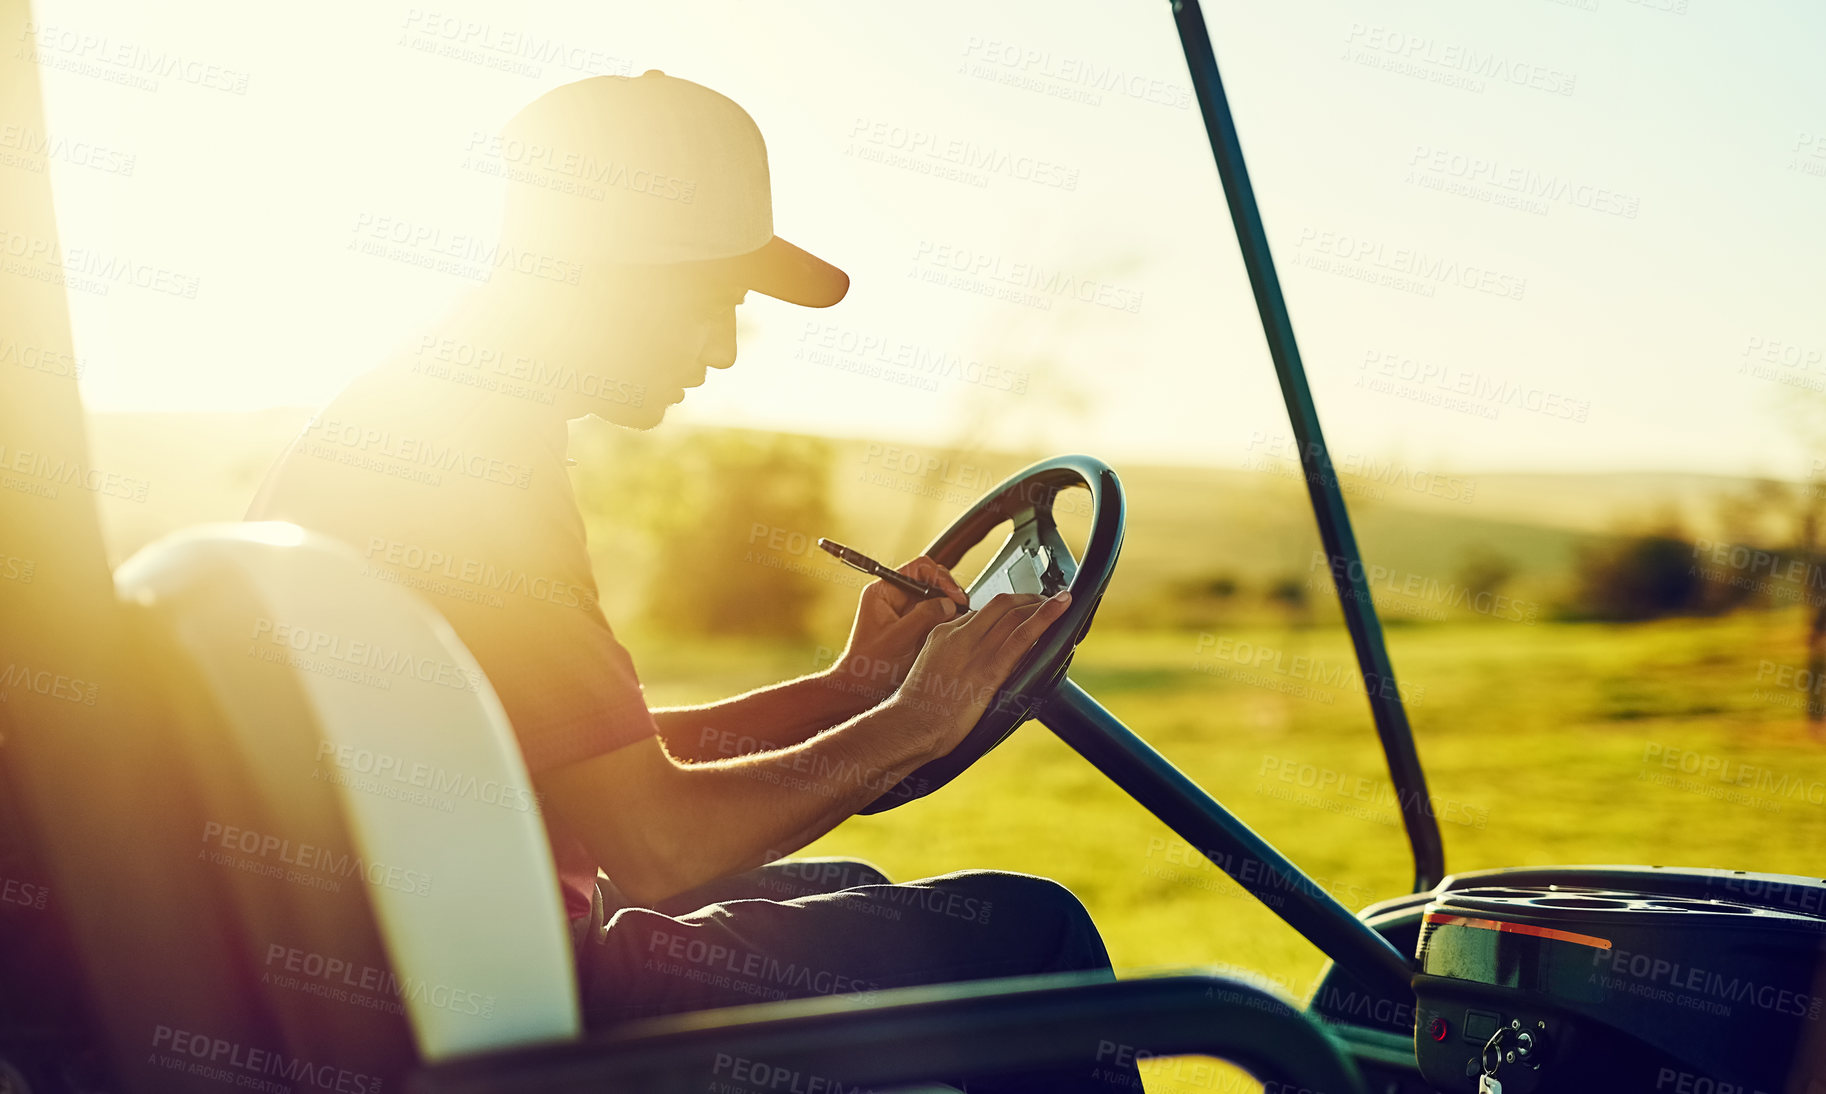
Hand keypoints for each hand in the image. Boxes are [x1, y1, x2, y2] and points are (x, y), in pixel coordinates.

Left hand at [824, 555, 971, 705]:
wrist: (861, 688)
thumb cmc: (870, 666)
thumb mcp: (899, 639)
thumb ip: (924, 617)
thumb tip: (949, 603)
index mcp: (884, 591)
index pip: (919, 568)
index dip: (940, 578)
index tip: (954, 597)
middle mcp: (894, 597)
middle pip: (930, 580)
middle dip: (948, 592)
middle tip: (961, 609)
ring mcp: (904, 611)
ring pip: (935, 597)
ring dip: (949, 607)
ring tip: (958, 621)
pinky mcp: (913, 625)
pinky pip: (935, 614)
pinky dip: (946, 620)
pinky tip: (952, 630)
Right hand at [893, 589, 1072, 759]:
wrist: (909, 727)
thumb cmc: (918, 712)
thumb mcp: (929, 674)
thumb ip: (950, 662)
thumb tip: (971, 667)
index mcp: (942, 634)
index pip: (979, 613)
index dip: (1004, 612)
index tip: (1017, 615)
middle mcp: (959, 635)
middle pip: (999, 605)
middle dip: (1026, 599)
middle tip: (1044, 601)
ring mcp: (974, 650)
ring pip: (1013, 614)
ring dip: (1041, 604)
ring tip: (1060, 600)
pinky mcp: (989, 670)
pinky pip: (1022, 636)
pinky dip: (1045, 618)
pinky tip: (1061, 607)